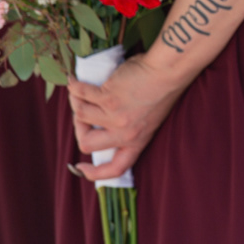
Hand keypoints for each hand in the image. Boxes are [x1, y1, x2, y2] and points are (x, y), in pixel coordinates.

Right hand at [69, 54, 185, 180]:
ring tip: (81, 90)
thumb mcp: (148, 119)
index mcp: (137, 142)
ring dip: (77, 102)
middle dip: (79, 128)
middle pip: (87, 144)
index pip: (116, 168)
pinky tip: (75, 80)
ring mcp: (116, 117)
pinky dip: (75, 87)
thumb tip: (100, 126)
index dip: (94, 173)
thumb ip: (128, 128)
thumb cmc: (161, 89)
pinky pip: (81, 94)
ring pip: (81, 115)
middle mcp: (126, 134)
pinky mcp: (109, 98)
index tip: (80, 168)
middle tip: (82, 112)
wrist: (169, 71)